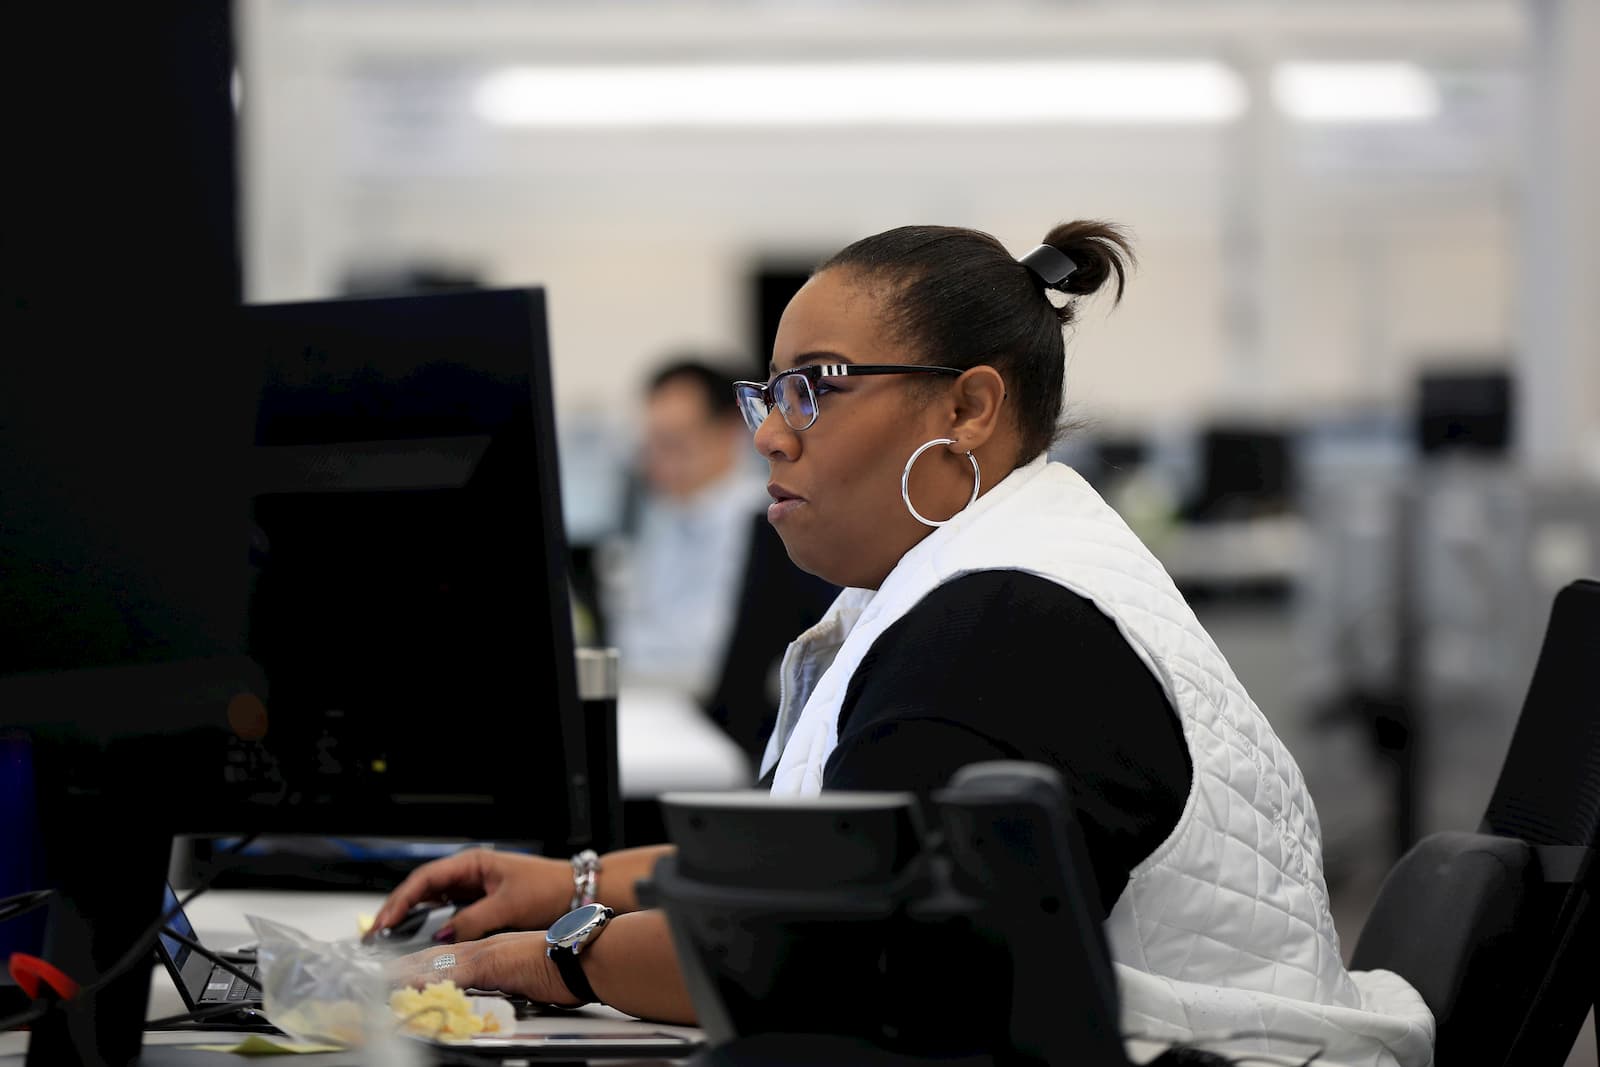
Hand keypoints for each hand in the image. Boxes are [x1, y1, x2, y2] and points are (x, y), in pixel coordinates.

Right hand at [370, 849, 573, 941]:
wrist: (575, 891)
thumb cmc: (547, 888)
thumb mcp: (508, 905)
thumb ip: (473, 919)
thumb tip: (443, 935)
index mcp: (472, 862)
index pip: (425, 878)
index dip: (400, 899)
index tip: (384, 921)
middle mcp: (468, 871)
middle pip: (422, 888)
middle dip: (397, 909)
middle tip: (375, 934)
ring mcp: (472, 886)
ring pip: (431, 899)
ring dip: (410, 916)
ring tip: (388, 938)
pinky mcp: (479, 900)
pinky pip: (447, 909)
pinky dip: (429, 921)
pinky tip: (417, 936)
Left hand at [388, 932, 578, 1007]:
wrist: (588, 954)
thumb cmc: (568, 964)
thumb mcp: (529, 975)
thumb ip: (508, 981)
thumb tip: (499, 993)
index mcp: (493, 949)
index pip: (448, 957)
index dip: (422, 965)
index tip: (399, 974)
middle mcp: (486, 947)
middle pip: (436, 956)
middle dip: (406, 968)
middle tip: (379, 978)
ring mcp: (488, 953)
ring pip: (438, 962)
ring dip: (409, 973)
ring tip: (383, 983)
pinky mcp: (493, 964)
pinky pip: (454, 973)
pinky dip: (431, 979)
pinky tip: (413, 985)